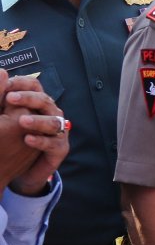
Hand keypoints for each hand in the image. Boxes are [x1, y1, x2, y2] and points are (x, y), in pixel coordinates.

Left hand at [5, 78, 67, 195]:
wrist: (22, 171)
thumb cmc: (12, 141)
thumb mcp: (3, 119)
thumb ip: (1, 100)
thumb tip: (0, 73)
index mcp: (37, 103)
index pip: (34, 85)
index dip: (21, 83)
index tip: (5, 85)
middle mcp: (50, 113)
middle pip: (44, 100)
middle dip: (28, 98)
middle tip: (9, 98)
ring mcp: (57, 131)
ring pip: (52, 121)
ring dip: (37, 120)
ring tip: (21, 121)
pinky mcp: (59, 148)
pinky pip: (53, 143)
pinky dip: (41, 140)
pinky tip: (27, 139)